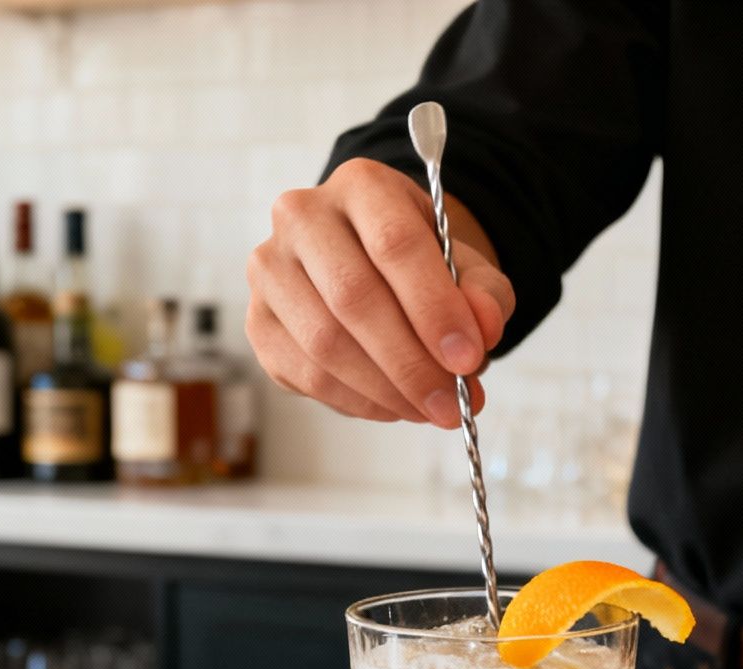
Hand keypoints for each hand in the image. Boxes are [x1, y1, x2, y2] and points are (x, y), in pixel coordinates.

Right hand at [247, 158, 515, 427]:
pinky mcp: (258, 321)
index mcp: (361, 185)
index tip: (467, 359)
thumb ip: (484, 294)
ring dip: (384, 389)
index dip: (434, 307)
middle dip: (410, 363)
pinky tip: (391, 406)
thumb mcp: (466, 267)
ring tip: (428, 409)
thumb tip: (484, 331)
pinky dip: (355, 400)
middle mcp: (302, 216)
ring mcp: (270, 269)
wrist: (369, 267)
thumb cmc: (419, 265)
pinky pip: (305, 373)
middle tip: (451, 405)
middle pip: (353, 296)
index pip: (395, 243)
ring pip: (324, 342)